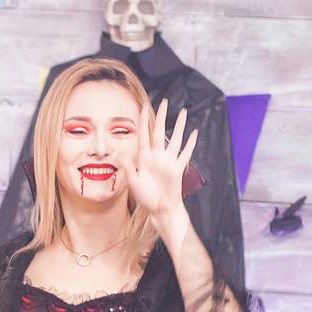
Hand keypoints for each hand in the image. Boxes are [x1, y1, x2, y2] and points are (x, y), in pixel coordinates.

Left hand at [130, 99, 197, 247]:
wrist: (160, 210)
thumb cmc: (146, 198)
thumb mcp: (133, 182)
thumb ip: (128, 167)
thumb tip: (117, 153)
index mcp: (144, 158)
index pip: (144, 134)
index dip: (143, 120)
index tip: (144, 106)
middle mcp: (157, 156)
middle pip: (160, 131)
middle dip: (162, 116)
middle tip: (165, 102)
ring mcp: (169, 161)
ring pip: (176, 139)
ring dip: (180, 126)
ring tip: (184, 112)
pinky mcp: (178, 168)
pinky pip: (186, 153)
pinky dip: (191, 143)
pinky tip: (194, 132)